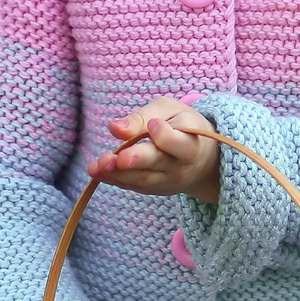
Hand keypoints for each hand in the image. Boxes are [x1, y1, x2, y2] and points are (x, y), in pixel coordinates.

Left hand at [86, 96, 221, 203]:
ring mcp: (167, 181)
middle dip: (136, 161)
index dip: (165, 135)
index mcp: (191, 143)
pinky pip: (133, 186)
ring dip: (117, 173)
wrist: (203, 159)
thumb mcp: (169, 111)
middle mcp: (181, 166)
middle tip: (116, 158)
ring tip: (96, 166)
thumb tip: (115, 128)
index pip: (179, 143)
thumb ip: (143, 117)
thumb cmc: (183, 126)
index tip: (153, 124)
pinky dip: (114, 179)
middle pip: (158, 163)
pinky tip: (97, 171)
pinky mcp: (154, 189)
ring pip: (142, 179)